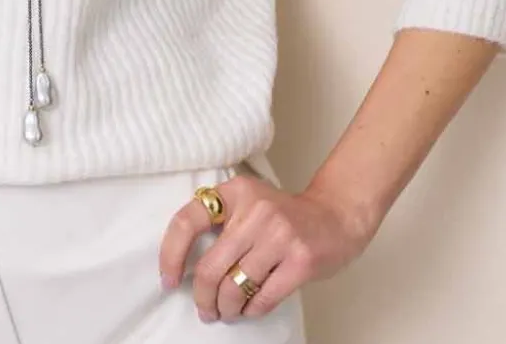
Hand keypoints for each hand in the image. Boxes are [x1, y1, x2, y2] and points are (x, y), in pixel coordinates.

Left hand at [158, 171, 377, 322]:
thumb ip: (222, 221)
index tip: (169, 279)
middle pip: (211, 266)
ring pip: (235, 286)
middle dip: (202, 296)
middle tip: (203, 309)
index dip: (171, 254)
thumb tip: (187, 264)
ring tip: (225, 312)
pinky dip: (250, 310)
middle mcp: (255, 211)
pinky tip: (248, 310)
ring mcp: (279, 236)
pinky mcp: (301, 261)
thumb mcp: (248, 201)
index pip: (188, 220)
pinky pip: (263, 297)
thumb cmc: (284, 215)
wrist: (336, 216)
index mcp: (235, 191)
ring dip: (225, 308)